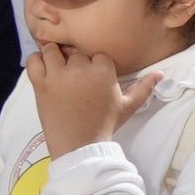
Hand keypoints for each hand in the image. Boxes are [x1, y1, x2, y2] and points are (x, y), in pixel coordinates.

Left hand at [26, 38, 155, 155]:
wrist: (79, 145)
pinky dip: (36, 61)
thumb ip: (144, 87)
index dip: (94, 63)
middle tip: (73, 73)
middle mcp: (81, 67)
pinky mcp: (41, 84)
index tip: (92, 75)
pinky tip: (43, 68)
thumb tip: (160, 74)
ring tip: (56, 66)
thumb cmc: (104, 124)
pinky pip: (33, 61)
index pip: (97, 54)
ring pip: (52, 49)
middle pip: (75, 50)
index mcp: (103, 70)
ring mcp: (59, 75)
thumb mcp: (128, 106)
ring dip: (53, 55)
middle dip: (74, 59)